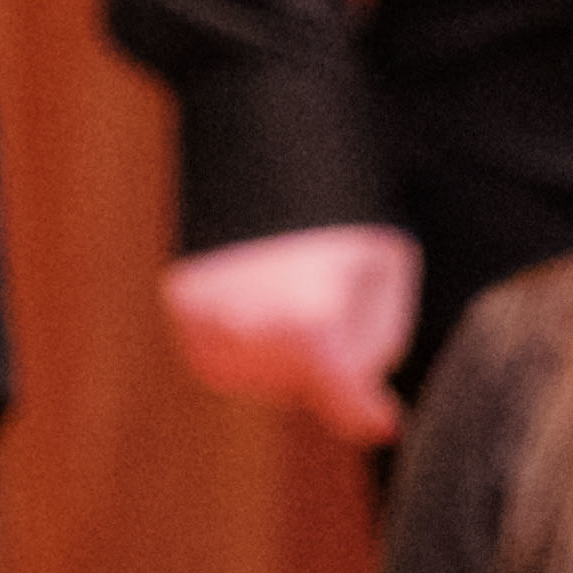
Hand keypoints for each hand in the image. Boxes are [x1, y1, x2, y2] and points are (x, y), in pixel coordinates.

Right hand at [159, 226, 422, 448]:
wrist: (272, 150)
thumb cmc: (346, 213)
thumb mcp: (388, 277)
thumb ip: (376, 348)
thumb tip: (356, 393)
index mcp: (311, 326)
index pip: (345, 403)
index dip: (370, 415)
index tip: (388, 422)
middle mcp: (252, 334)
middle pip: (302, 387)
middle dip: (325, 362)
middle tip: (337, 297)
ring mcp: (210, 325)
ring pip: (259, 377)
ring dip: (283, 356)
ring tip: (296, 289)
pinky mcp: (183, 309)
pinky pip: (222, 356)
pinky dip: (247, 340)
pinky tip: (263, 295)